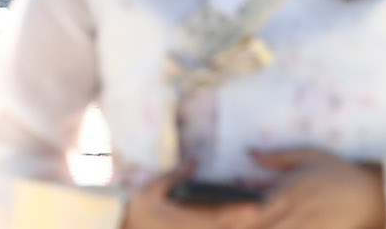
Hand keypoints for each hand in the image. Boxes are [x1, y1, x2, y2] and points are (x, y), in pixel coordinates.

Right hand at [122, 171, 260, 228]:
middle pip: (225, 228)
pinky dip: (223, 224)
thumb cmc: (136, 214)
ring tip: (254, 213)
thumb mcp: (151, 192)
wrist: (122, 228)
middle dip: (244, 221)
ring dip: (234, 223)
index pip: (218, 217)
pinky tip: (234, 218)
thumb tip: (193, 162)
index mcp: (188, 222)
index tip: (256, 206)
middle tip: (263, 209)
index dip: (238, 212)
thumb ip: (174, 177)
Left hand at [246, 150, 385, 228]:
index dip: (237, 218)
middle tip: (232, 225)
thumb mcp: (309, 156)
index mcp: (290, 191)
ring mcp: (308, 228)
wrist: (371, 195)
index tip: (227, 218)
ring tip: (254, 228)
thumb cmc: (338, 172)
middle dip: (245, 228)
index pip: (255, 211)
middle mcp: (296, 213)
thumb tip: (250, 154)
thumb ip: (278, 158)